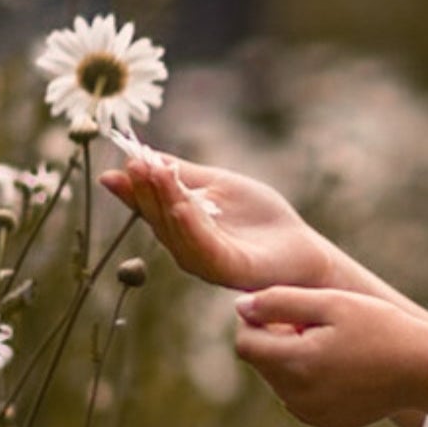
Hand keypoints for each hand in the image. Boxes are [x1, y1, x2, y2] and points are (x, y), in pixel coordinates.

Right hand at [99, 151, 342, 294]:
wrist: (300, 246)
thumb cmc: (259, 217)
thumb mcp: (214, 185)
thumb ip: (178, 174)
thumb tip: (131, 157)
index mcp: (180, 228)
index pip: (150, 205)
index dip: (135, 184)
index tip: (126, 158)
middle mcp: (186, 248)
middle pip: (158, 218)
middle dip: (146, 189)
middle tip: (136, 161)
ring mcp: (206, 262)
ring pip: (177, 231)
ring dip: (164, 201)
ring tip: (155, 173)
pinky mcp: (229, 269)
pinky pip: (204, 248)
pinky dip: (190, 226)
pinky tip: (181, 205)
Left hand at [232, 284, 427, 426]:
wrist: (425, 370)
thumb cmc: (381, 328)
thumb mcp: (331, 303)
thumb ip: (279, 302)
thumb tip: (240, 307)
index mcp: (295, 363)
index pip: (244, 343)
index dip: (256, 321)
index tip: (285, 309)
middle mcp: (297, 397)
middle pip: (262, 363)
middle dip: (277, 340)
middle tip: (316, 324)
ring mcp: (312, 414)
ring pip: (280, 382)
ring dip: (293, 360)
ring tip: (333, 345)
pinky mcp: (327, 423)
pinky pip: (301, 399)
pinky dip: (310, 381)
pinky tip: (342, 368)